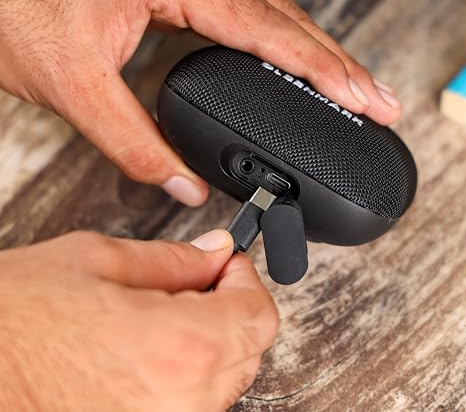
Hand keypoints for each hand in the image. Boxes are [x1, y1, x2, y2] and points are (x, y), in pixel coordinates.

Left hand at [0, 0, 400, 205]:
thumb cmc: (12, 10)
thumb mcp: (74, 88)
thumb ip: (135, 145)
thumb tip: (182, 188)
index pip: (263, 27)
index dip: (318, 66)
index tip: (359, 96)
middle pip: (281, 10)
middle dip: (334, 58)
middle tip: (378, 97)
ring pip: (269, 2)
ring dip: (312, 44)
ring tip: (352, 84)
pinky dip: (278, 33)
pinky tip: (297, 57)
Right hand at [0, 229, 277, 411]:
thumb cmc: (9, 318)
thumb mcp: (94, 261)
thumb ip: (171, 259)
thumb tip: (216, 252)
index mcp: (175, 348)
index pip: (258, 315)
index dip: (246, 279)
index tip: (226, 262)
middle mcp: (177, 404)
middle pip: (248, 349)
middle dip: (230, 306)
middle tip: (195, 280)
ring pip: (223, 379)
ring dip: (208, 339)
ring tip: (158, 313)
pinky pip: (189, 404)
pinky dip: (184, 371)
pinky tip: (146, 348)